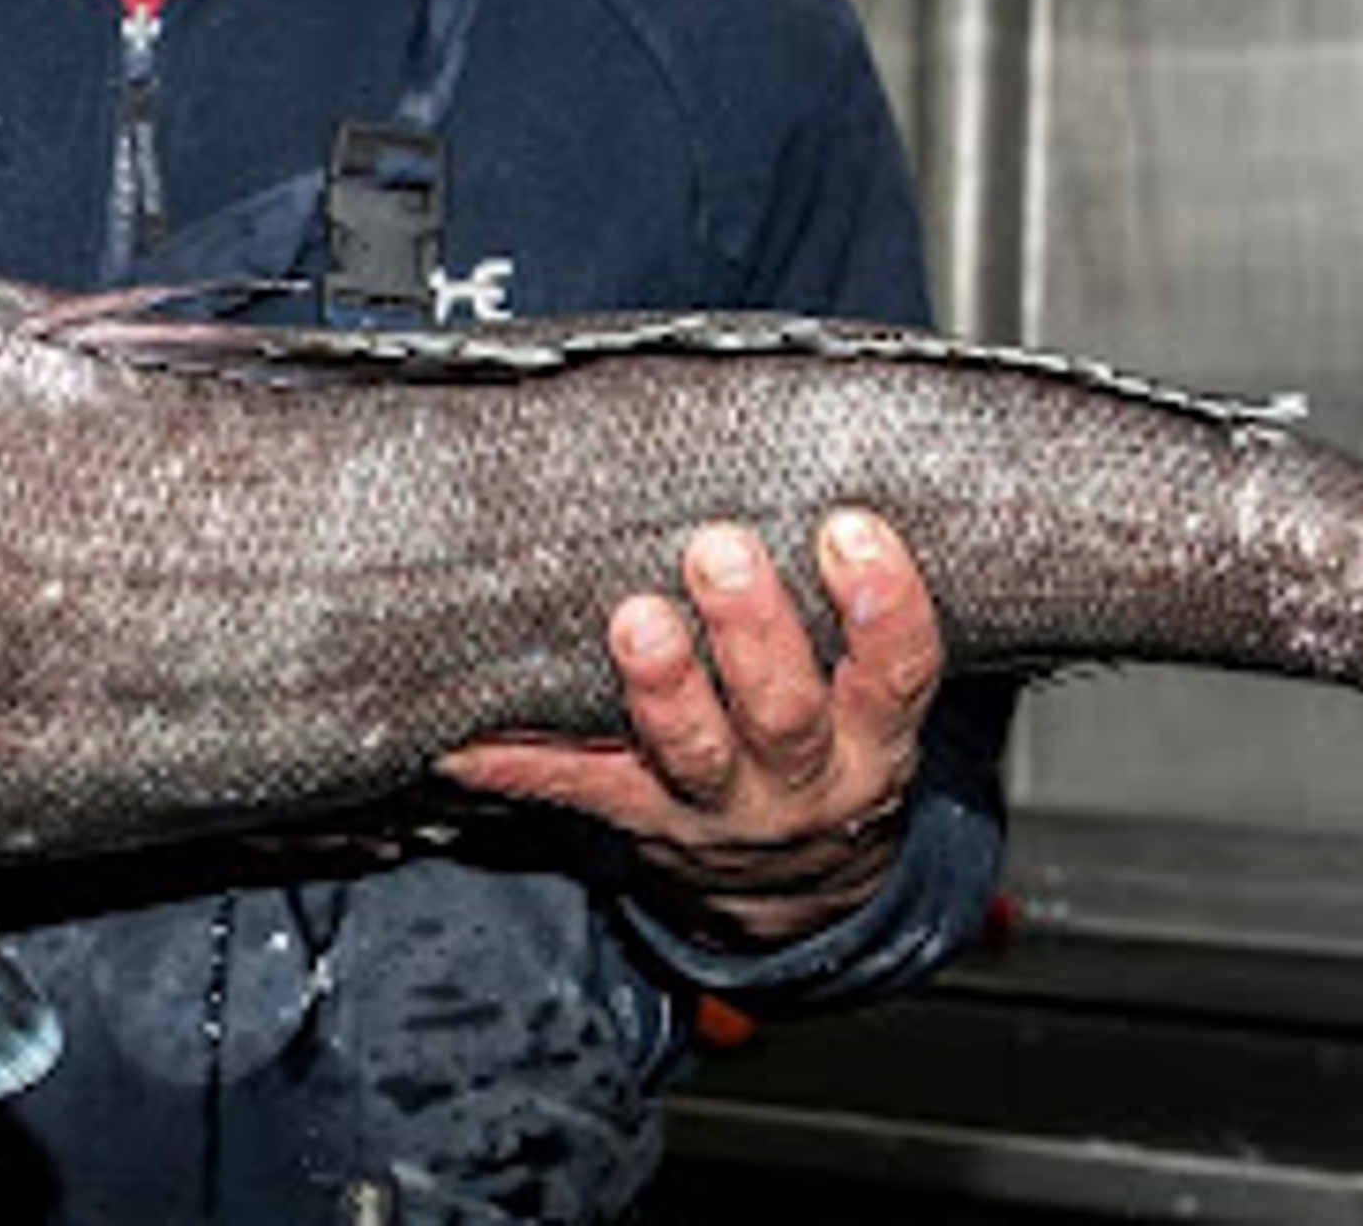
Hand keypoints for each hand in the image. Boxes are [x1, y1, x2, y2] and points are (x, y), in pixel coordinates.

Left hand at [437, 512, 941, 944]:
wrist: (801, 886)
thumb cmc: (831, 744)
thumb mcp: (876, 700)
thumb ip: (858, 614)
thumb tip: (839, 476)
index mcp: (871, 738)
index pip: (896, 672)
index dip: (882, 605)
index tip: (849, 527)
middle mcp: (801, 779)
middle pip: (784, 713)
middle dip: (752, 632)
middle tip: (720, 550)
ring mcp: (719, 807)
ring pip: (692, 753)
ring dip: (662, 687)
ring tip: (634, 623)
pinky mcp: (643, 818)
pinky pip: (580, 787)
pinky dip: (519, 761)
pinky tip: (466, 739)